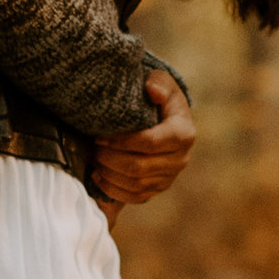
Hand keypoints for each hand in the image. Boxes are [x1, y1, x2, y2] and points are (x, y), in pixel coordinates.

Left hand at [90, 66, 194, 209]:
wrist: (166, 117)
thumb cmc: (159, 96)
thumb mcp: (161, 81)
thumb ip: (158, 83)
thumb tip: (153, 92)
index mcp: (184, 133)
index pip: (150, 143)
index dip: (121, 142)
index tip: (99, 137)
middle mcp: (181, 159)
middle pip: (140, 167)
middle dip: (111, 160)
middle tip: (93, 149)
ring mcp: (170, 177)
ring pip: (136, 184)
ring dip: (110, 174)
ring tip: (94, 161)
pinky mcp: (159, 188)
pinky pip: (136, 197)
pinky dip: (114, 190)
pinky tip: (98, 177)